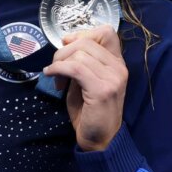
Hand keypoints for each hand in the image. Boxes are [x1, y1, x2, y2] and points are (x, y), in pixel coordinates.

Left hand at [42, 27, 126, 151]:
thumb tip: (67, 41)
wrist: (99, 140)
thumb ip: (81, 61)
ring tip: (56, 78)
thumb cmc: (90, 111)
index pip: (106, 32)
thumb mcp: (85, 80)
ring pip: (79, 53)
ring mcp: (113, 78)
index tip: (67, 45)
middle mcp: (119, 68)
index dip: (83, 34)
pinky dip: (58, 69)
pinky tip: (52, 76)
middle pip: (86, 41)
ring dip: (59, 63)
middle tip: (55, 68)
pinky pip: (75, 68)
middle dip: (64, 51)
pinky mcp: (102, 89)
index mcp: (117, 63)